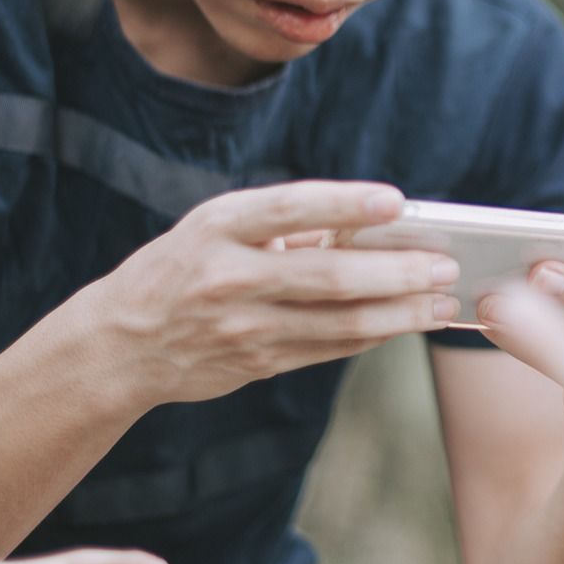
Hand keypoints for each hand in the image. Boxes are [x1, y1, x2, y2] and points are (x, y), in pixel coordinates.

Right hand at [67, 181, 462, 406]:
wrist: (120, 344)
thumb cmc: (182, 269)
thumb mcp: (215, 230)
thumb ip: (284, 227)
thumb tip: (367, 225)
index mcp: (216, 227)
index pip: (287, 208)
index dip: (343, 203)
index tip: (395, 199)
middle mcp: (227, 278)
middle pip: (327, 276)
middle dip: (395, 272)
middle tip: (443, 265)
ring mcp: (242, 327)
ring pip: (337, 322)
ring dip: (399, 312)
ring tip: (439, 300)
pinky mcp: (256, 363)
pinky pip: (328, 348)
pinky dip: (373, 335)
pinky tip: (404, 322)